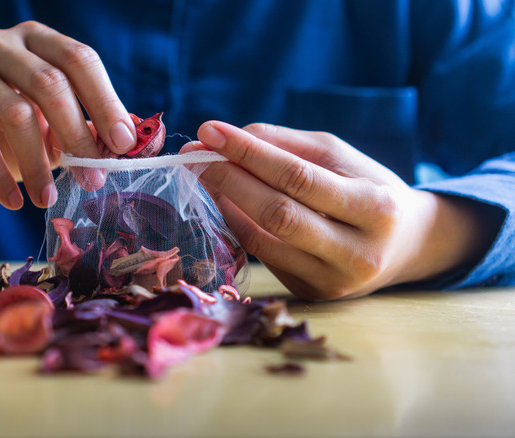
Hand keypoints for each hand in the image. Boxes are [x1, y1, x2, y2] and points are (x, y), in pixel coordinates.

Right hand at [0, 21, 135, 238]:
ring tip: (48, 198)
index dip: (105, 101)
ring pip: (14, 112)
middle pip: (49, 83)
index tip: (125, 144)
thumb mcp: (54, 131)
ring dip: (38, 163)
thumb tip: (138, 141)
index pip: (78, 59)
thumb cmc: (8, 137)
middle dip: (77, 135)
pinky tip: (14, 201)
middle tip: (93, 178)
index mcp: (35, 40)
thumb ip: (91, 130)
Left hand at [184, 121, 494, 299]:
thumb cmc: (369, 189)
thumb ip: (285, 145)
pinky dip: (236, 225)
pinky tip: (222, 201)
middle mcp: (357, 254)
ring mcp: (332, 282)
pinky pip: (261, 256)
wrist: (406, 246)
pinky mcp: (311, 294)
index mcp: (375, 208)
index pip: (299, 177)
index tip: (210, 131)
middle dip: (228, 179)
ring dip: (224, 203)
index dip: (249, 153)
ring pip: (262, 240)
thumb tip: (223, 139)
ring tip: (201, 174)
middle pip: (277, 214)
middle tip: (193, 155)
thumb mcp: (340, 157)